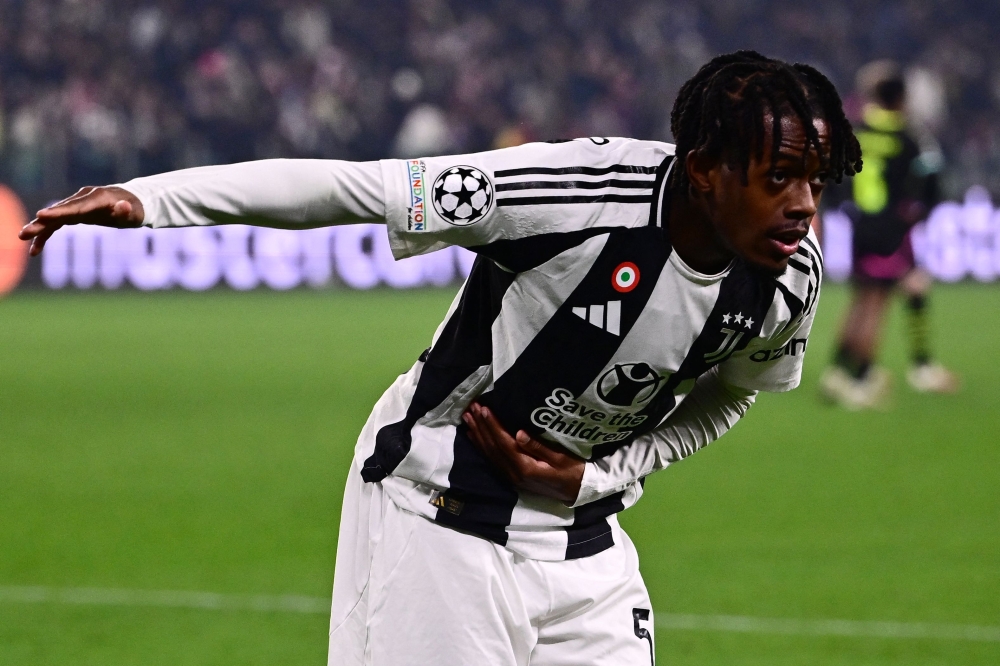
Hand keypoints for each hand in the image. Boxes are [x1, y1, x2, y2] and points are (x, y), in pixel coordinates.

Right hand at [19, 186, 144, 256]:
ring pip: (55, 218)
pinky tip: (35, 250)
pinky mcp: (75, 212)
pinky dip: (46, 234)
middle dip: (42, 222)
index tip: (41, 216)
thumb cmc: (135, 209)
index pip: (76, 207)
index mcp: (97, 198)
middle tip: (25, 232)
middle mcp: (84, 198)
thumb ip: (126, 210)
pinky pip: (57, 223)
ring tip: (23, 239)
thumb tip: (123, 207)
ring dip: (39, 229)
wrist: (133, 202)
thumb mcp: (134, 212)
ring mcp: (78, 204)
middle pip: (61, 212)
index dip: (58, 212)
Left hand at [462, 402, 584, 503]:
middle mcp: (514, 474)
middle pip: (493, 447)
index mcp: (526, 468)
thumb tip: (519, 433)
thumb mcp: (561, 458)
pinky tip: (474, 436)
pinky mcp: (512, 477)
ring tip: (467, 418)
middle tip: (471, 408)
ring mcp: (511, 477)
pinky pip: (492, 460)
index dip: (493, 425)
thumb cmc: (573, 472)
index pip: (504, 443)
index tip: (484, 409)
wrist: (577, 492)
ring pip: (489, 454)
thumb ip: (539, 447)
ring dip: (477, 434)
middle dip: (481, 426)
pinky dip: (481, 446)